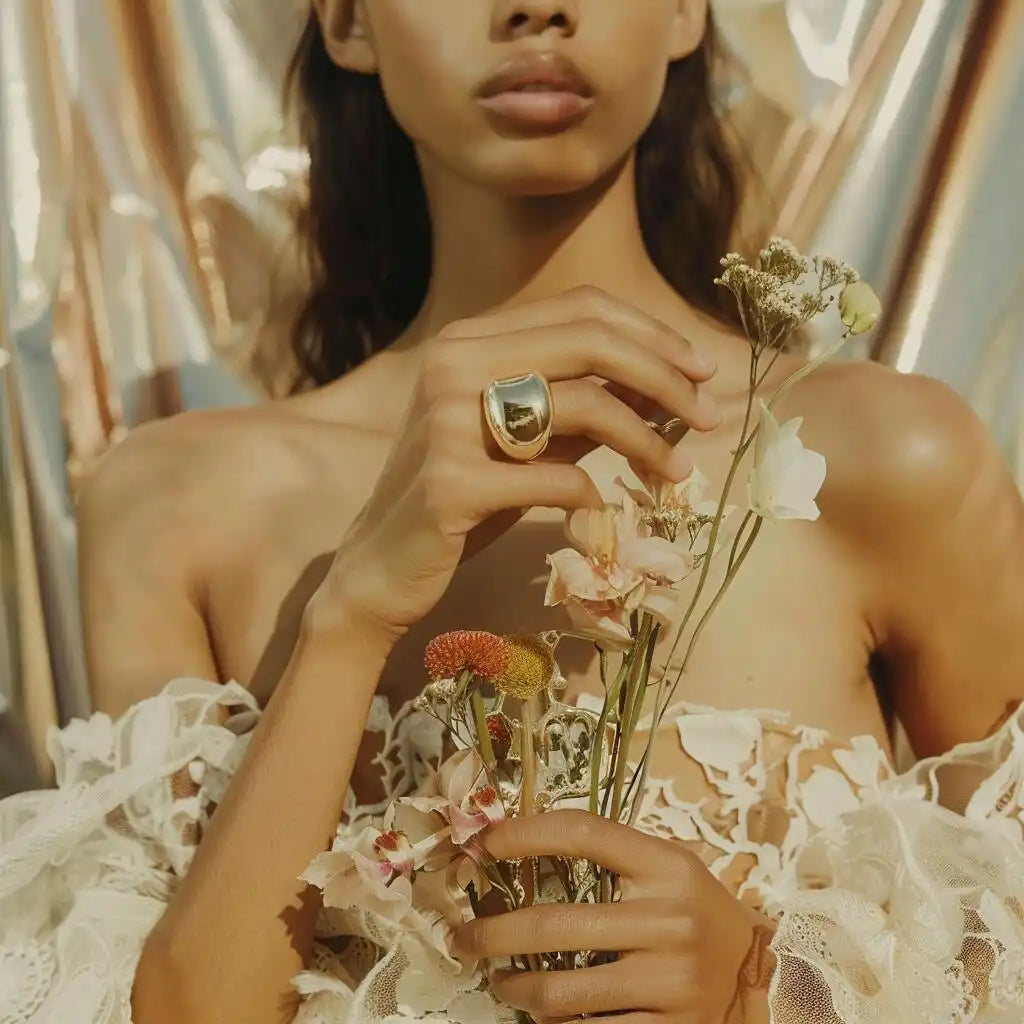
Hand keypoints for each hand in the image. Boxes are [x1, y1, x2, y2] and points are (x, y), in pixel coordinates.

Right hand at [313, 286, 720, 642]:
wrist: (381, 568)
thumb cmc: (462, 499)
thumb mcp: (524, 443)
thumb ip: (581, 408)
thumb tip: (666, 387)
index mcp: (468, 341)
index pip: (581, 310)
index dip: (652, 333)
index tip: (701, 369)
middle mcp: (452, 364)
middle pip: (589, 341)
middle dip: (666, 376)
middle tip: (710, 414)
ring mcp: (447, 421)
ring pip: (582, 405)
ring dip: (647, 441)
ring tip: (679, 473)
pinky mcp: (450, 482)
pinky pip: (555, 479)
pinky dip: (593, 499)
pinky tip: (600, 519)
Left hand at [452, 810, 771, 1023]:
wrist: (765, 977)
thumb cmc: (700, 912)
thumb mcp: (670, 868)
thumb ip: (614, 856)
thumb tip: (524, 844)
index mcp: (666, 866)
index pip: (584, 834)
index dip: (525, 833)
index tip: (484, 844)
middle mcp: (668, 919)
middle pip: (554, 922)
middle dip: (492, 932)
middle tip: (461, 936)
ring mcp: (668, 979)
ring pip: (562, 991)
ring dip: (515, 987)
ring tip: (499, 981)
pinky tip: (542, 1016)